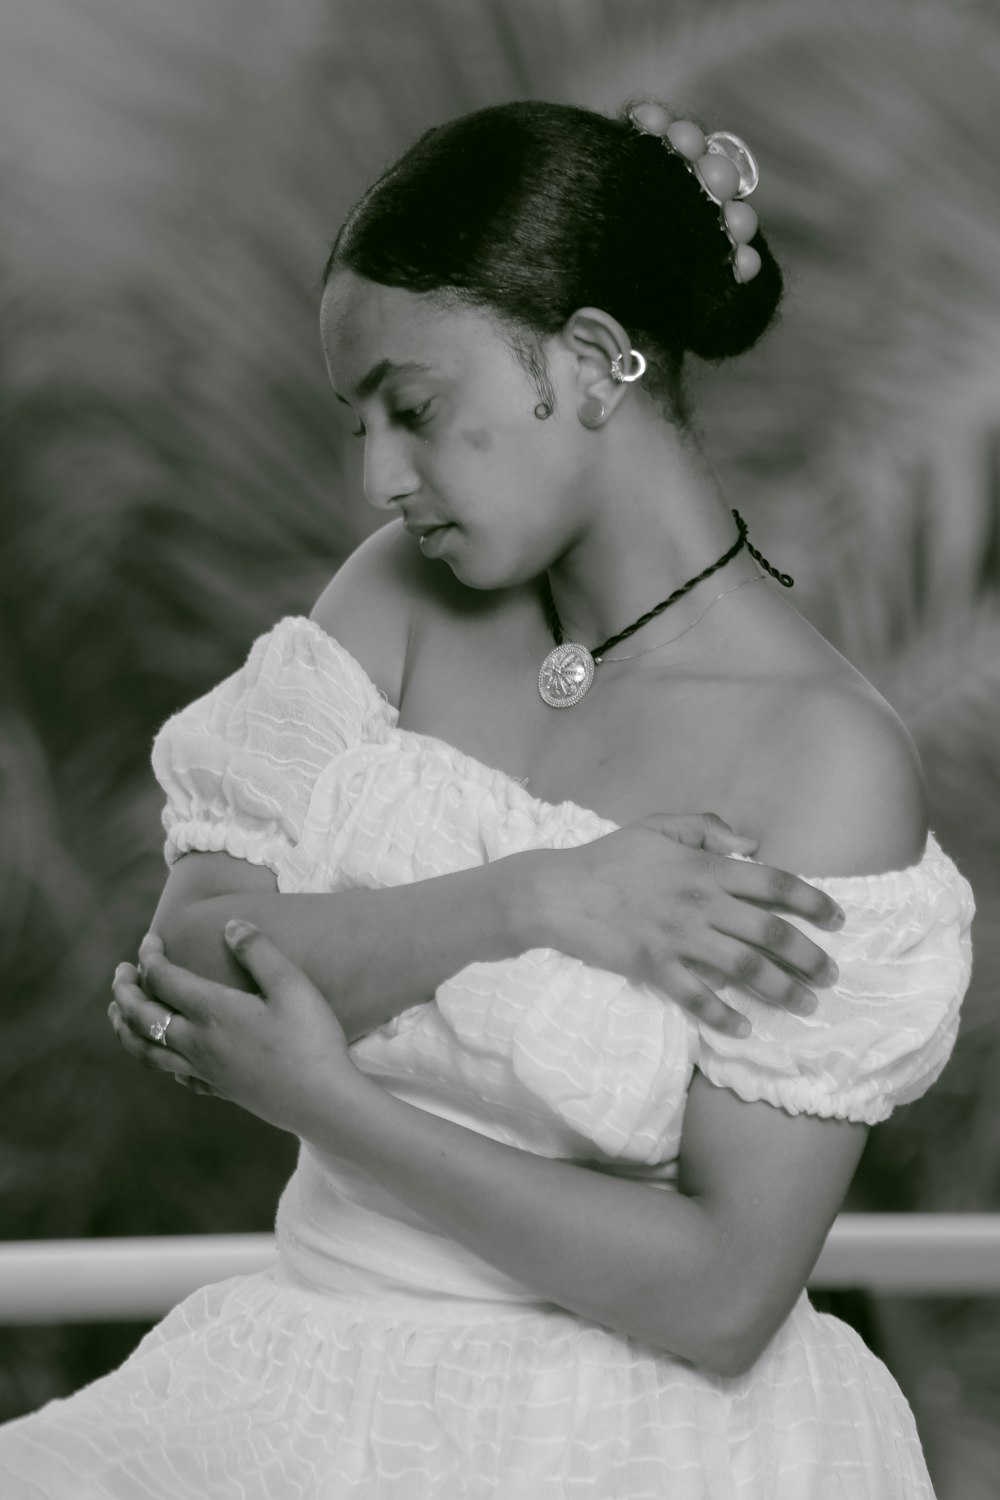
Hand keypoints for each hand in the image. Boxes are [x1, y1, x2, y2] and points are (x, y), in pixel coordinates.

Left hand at [107, 922, 360, 1137]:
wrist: (324, 1102)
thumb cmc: (312, 1040)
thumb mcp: (292, 986)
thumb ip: (259, 952)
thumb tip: (230, 925)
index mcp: (212, 1012)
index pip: (162, 979)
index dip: (149, 957)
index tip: (149, 940)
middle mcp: (198, 1043)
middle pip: (141, 1018)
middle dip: (124, 992)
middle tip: (120, 973)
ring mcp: (206, 1071)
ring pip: (148, 1052)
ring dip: (126, 1030)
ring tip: (118, 1015)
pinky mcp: (221, 1090)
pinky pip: (177, 1075)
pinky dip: (161, 1060)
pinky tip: (168, 1057)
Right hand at [537, 813, 844, 1036]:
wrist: (558, 892)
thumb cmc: (610, 857)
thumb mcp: (658, 827)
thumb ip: (706, 828)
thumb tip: (751, 844)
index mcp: (706, 867)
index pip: (775, 884)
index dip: (813, 902)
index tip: (837, 920)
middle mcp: (701, 903)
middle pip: (770, 933)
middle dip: (809, 957)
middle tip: (831, 973)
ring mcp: (679, 938)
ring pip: (745, 969)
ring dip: (782, 990)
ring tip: (806, 1004)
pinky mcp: (654, 967)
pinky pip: (696, 997)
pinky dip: (722, 1016)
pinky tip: (743, 1029)